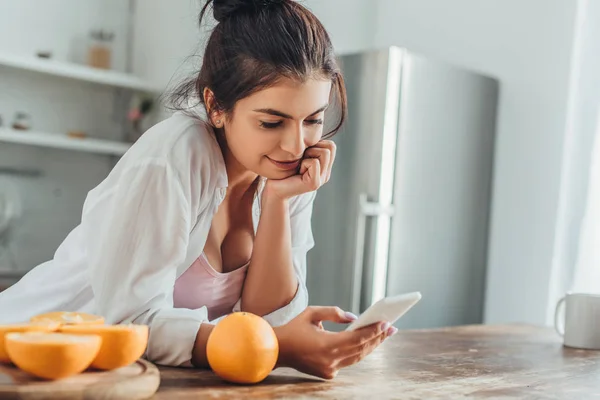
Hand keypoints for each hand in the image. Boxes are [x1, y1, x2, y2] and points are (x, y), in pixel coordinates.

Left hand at [266, 140, 335, 199]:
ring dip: (308, 155)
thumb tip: (314, 130)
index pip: (331, 145)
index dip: (316, 144)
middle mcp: (326, 173)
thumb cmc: (283, 169)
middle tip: (301, 160)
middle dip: (313, 148)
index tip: (303, 155)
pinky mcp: (315, 183)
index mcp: (324, 167)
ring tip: (300, 166)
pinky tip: (297, 172)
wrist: (274, 188)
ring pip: (324, 153)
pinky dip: (304, 163)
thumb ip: (310, 147)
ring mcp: (322, 179)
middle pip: (330, 147)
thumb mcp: (299, 154)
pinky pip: (314, 162)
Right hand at [274, 306, 395, 378]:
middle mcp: (331, 360)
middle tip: (392, 327)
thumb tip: (354, 318)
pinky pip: (348, 361)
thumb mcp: (312, 313)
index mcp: (327, 345)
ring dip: (372, 346)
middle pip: (361, 349)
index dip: (373, 331)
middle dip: (378, 338)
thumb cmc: (293, 329)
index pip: (357, 338)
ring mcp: (330, 369)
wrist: (276, 351)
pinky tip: (368, 343)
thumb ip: (334, 313)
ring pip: (358, 357)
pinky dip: (358, 352)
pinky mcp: (328, 374)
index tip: (386, 323)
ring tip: (384, 335)